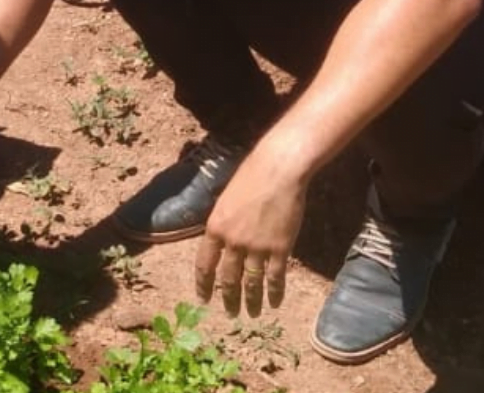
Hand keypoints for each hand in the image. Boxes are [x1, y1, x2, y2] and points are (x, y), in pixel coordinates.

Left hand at [194, 144, 306, 316]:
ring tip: (252, 314)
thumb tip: (222, 238)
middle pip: (228, 278)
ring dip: (251, 301)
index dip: (204, 284)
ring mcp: (256, 248)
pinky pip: (275, 277)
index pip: (205, 264)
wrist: (278, 171)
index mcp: (215, 228)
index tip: (204, 298)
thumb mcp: (226, 199)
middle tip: (230, 313)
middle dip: (228, 298)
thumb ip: (223, 222)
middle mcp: (233, 242)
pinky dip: (275, 292)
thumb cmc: (252, 176)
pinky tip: (274, 302)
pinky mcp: (279, 249)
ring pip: (251, 283)